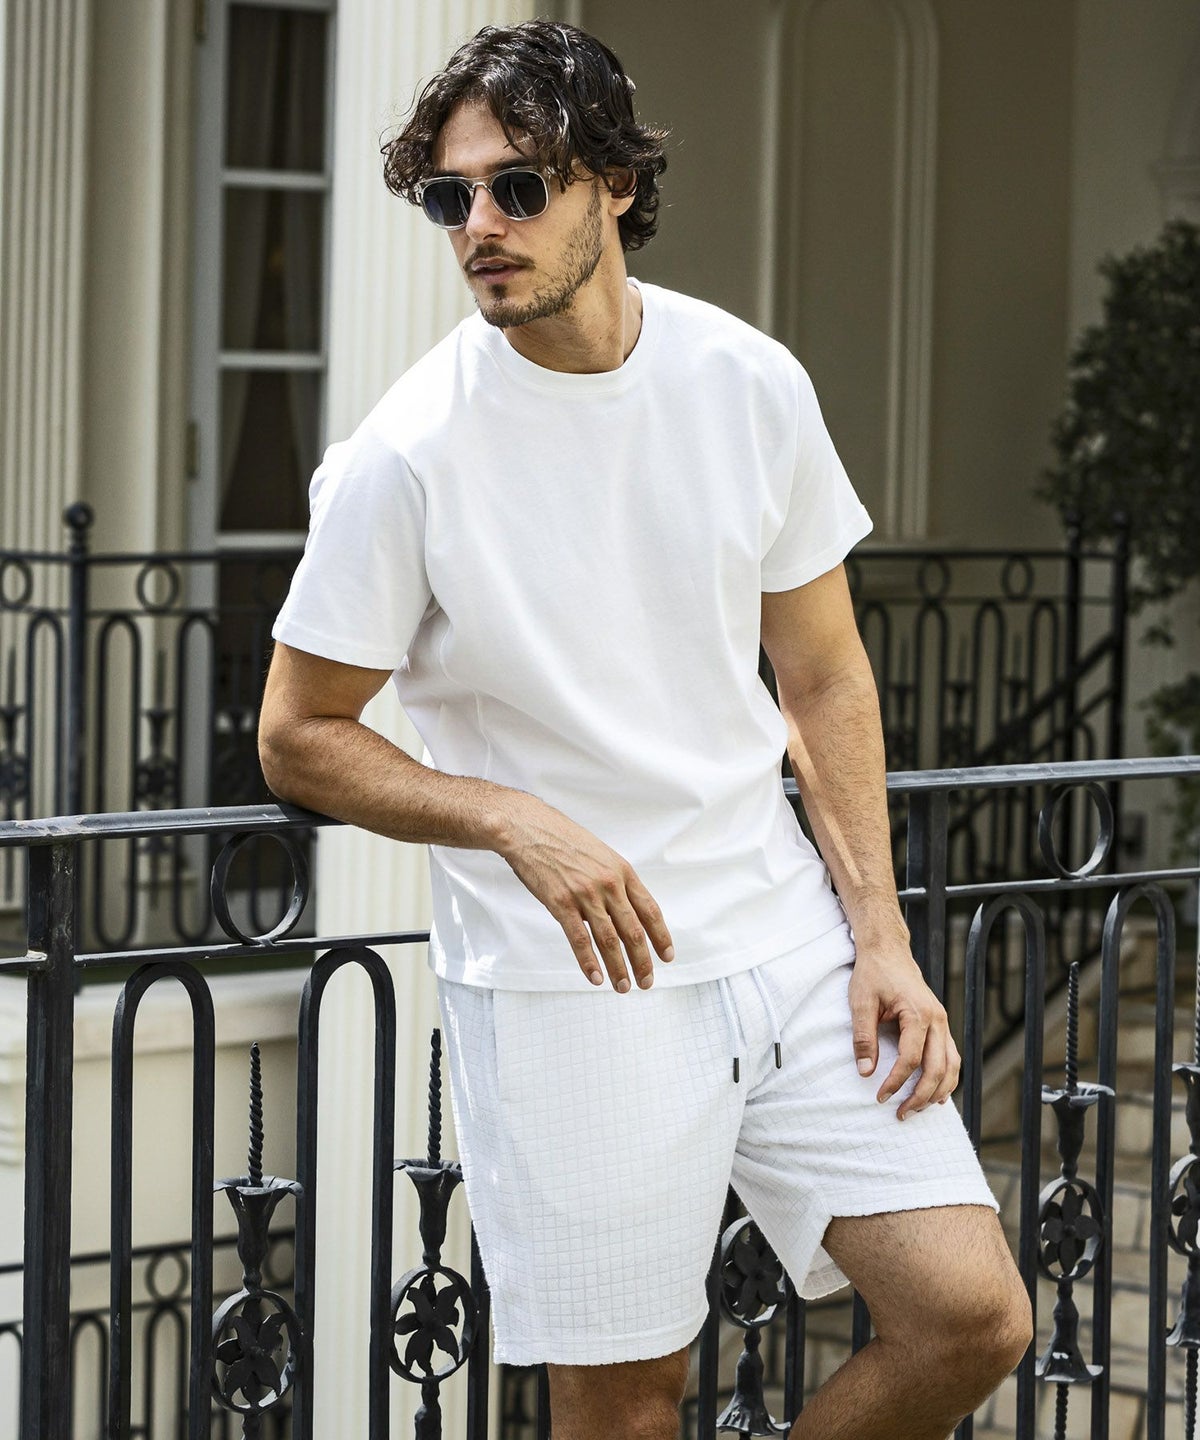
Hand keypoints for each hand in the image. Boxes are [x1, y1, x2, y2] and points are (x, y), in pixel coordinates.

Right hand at [495, 793, 674, 990]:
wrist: (529, 828)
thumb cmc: (564, 840)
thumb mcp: (601, 855)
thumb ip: (614, 882)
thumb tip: (622, 912)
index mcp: (622, 871)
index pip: (650, 910)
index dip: (661, 936)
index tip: (667, 957)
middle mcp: (608, 884)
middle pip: (633, 931)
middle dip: (642, 961)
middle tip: (647, 982)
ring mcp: (585, 894)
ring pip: (609, 940)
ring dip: (619, 968)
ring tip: (623, 987)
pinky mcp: (561, 903)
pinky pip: (579, 939)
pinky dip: (589, 962)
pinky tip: (596, 978)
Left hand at [848, 942, 959, 1118]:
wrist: (888, 950)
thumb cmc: (873, 973)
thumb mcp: (861, 1002)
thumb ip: (863, 1037)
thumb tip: (865, 1071)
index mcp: (918, 1013)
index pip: (911, 1059)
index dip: (896, 1081)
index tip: (880, 1097)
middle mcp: (937, 1020)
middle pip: (937, 1069)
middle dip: (920, 1096)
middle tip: (901, 1115)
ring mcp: (943, 1022)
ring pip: (952, 1067)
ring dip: (937, 1092)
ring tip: (918, 1110)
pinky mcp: (941, 1025)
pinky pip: (951, 1057)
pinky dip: (947, 1078)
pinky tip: (937, 1095)